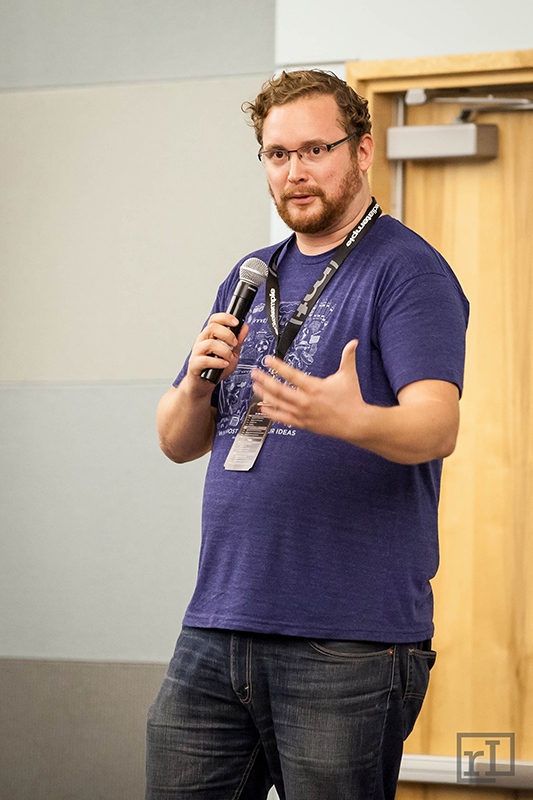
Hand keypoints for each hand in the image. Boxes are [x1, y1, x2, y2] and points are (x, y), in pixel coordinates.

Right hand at [187, 313, 248, 392]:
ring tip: (229, 358)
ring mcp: (197, 352)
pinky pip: (205, 360)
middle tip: (234, 343)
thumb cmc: (216, 368)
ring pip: (209, 343)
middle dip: (227, 334)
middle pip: (212, 328)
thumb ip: (238, 341)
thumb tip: (244, 327)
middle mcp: (202, 341)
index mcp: (210, 336)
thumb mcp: (231, 353)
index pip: (214, 319)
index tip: (236, 323)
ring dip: (224, 351)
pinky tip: (224, 364)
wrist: (204, 384)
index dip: (225, 318)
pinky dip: (218, 362)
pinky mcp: (195, 364)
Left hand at [252, 339, 460, 462]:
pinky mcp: (303, 423)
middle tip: (254, 373)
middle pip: (279, 390)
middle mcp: (306, 401)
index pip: (291, 375)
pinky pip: (283, 418)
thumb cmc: (352, 400)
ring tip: (255, 387)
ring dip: (265, 395)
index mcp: (315, 387)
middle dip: (265, 380)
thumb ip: (348, 357)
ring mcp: (303, 414)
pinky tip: (263, 408)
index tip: (268, 360)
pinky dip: (272, 413)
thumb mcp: (349, 376)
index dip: (278, 366)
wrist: (356, 423)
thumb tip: (353, 342)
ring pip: (278, 404)